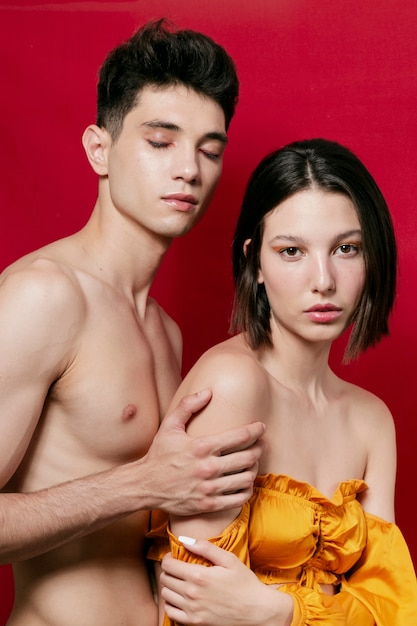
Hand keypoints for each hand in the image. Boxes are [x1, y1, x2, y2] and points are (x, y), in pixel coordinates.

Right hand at [144, 389, 265, 514]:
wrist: (144, 485)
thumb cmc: (159, 454)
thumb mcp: (170, 426)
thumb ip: (188, 406)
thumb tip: (208, 392)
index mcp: (201, 446)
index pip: (240, 436)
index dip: (255, 430)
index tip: (261, 427)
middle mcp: (208, 468)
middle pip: (248, 457)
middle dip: (259, 449)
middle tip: (262, 445)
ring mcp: (209, 488)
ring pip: (246, 478)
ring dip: (254, 470)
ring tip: (254, 463)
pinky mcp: (208, 504)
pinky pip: (238, 499)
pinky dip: (247, 490)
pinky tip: (246, 483)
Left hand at [160, 539, 292, 624]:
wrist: (257, 611)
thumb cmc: (245, 583)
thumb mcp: (229, 559)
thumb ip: (205, 547)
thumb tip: (184, 539)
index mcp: (199, 576)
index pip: (168, 565)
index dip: (168, 558)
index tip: (174, 556)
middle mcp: (192, 594)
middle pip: (164, 579)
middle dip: (169, 570)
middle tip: (178, 568)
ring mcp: (192, 610)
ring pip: (165, 595)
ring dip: (170, 586)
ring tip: (180, 582)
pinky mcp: (195, 623)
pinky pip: (171, 613)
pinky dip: (171, 604)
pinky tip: (180, 598)